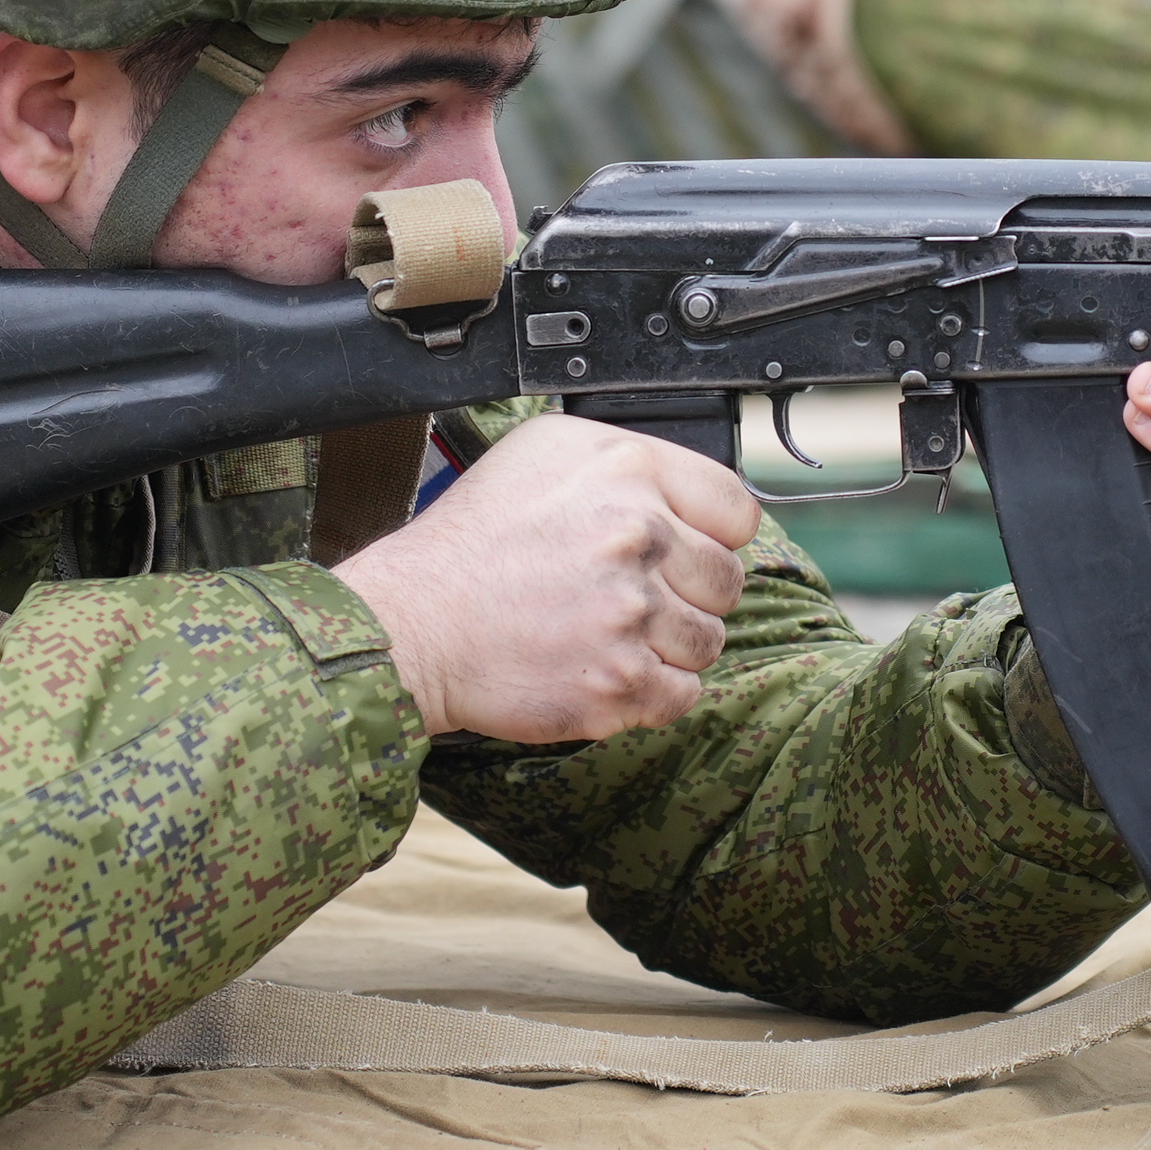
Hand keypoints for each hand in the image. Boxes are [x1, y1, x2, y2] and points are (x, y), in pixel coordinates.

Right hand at [335, 415, 758, 741]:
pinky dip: (651, 691)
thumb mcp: (543, 455)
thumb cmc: (470, 545)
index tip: (689, 551)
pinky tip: (604, 669)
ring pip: (708, 641)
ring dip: (668, 645)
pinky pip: (683, 694)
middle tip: (631, 599)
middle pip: (727, 581)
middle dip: (688, 594)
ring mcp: (632, 612)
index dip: (714, 536)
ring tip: (609, 634)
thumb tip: (688, 493)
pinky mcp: (621, 681)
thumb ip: (627, 464)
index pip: (737, 511)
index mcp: (626, 470)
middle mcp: (637, 534)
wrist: (413, 625)